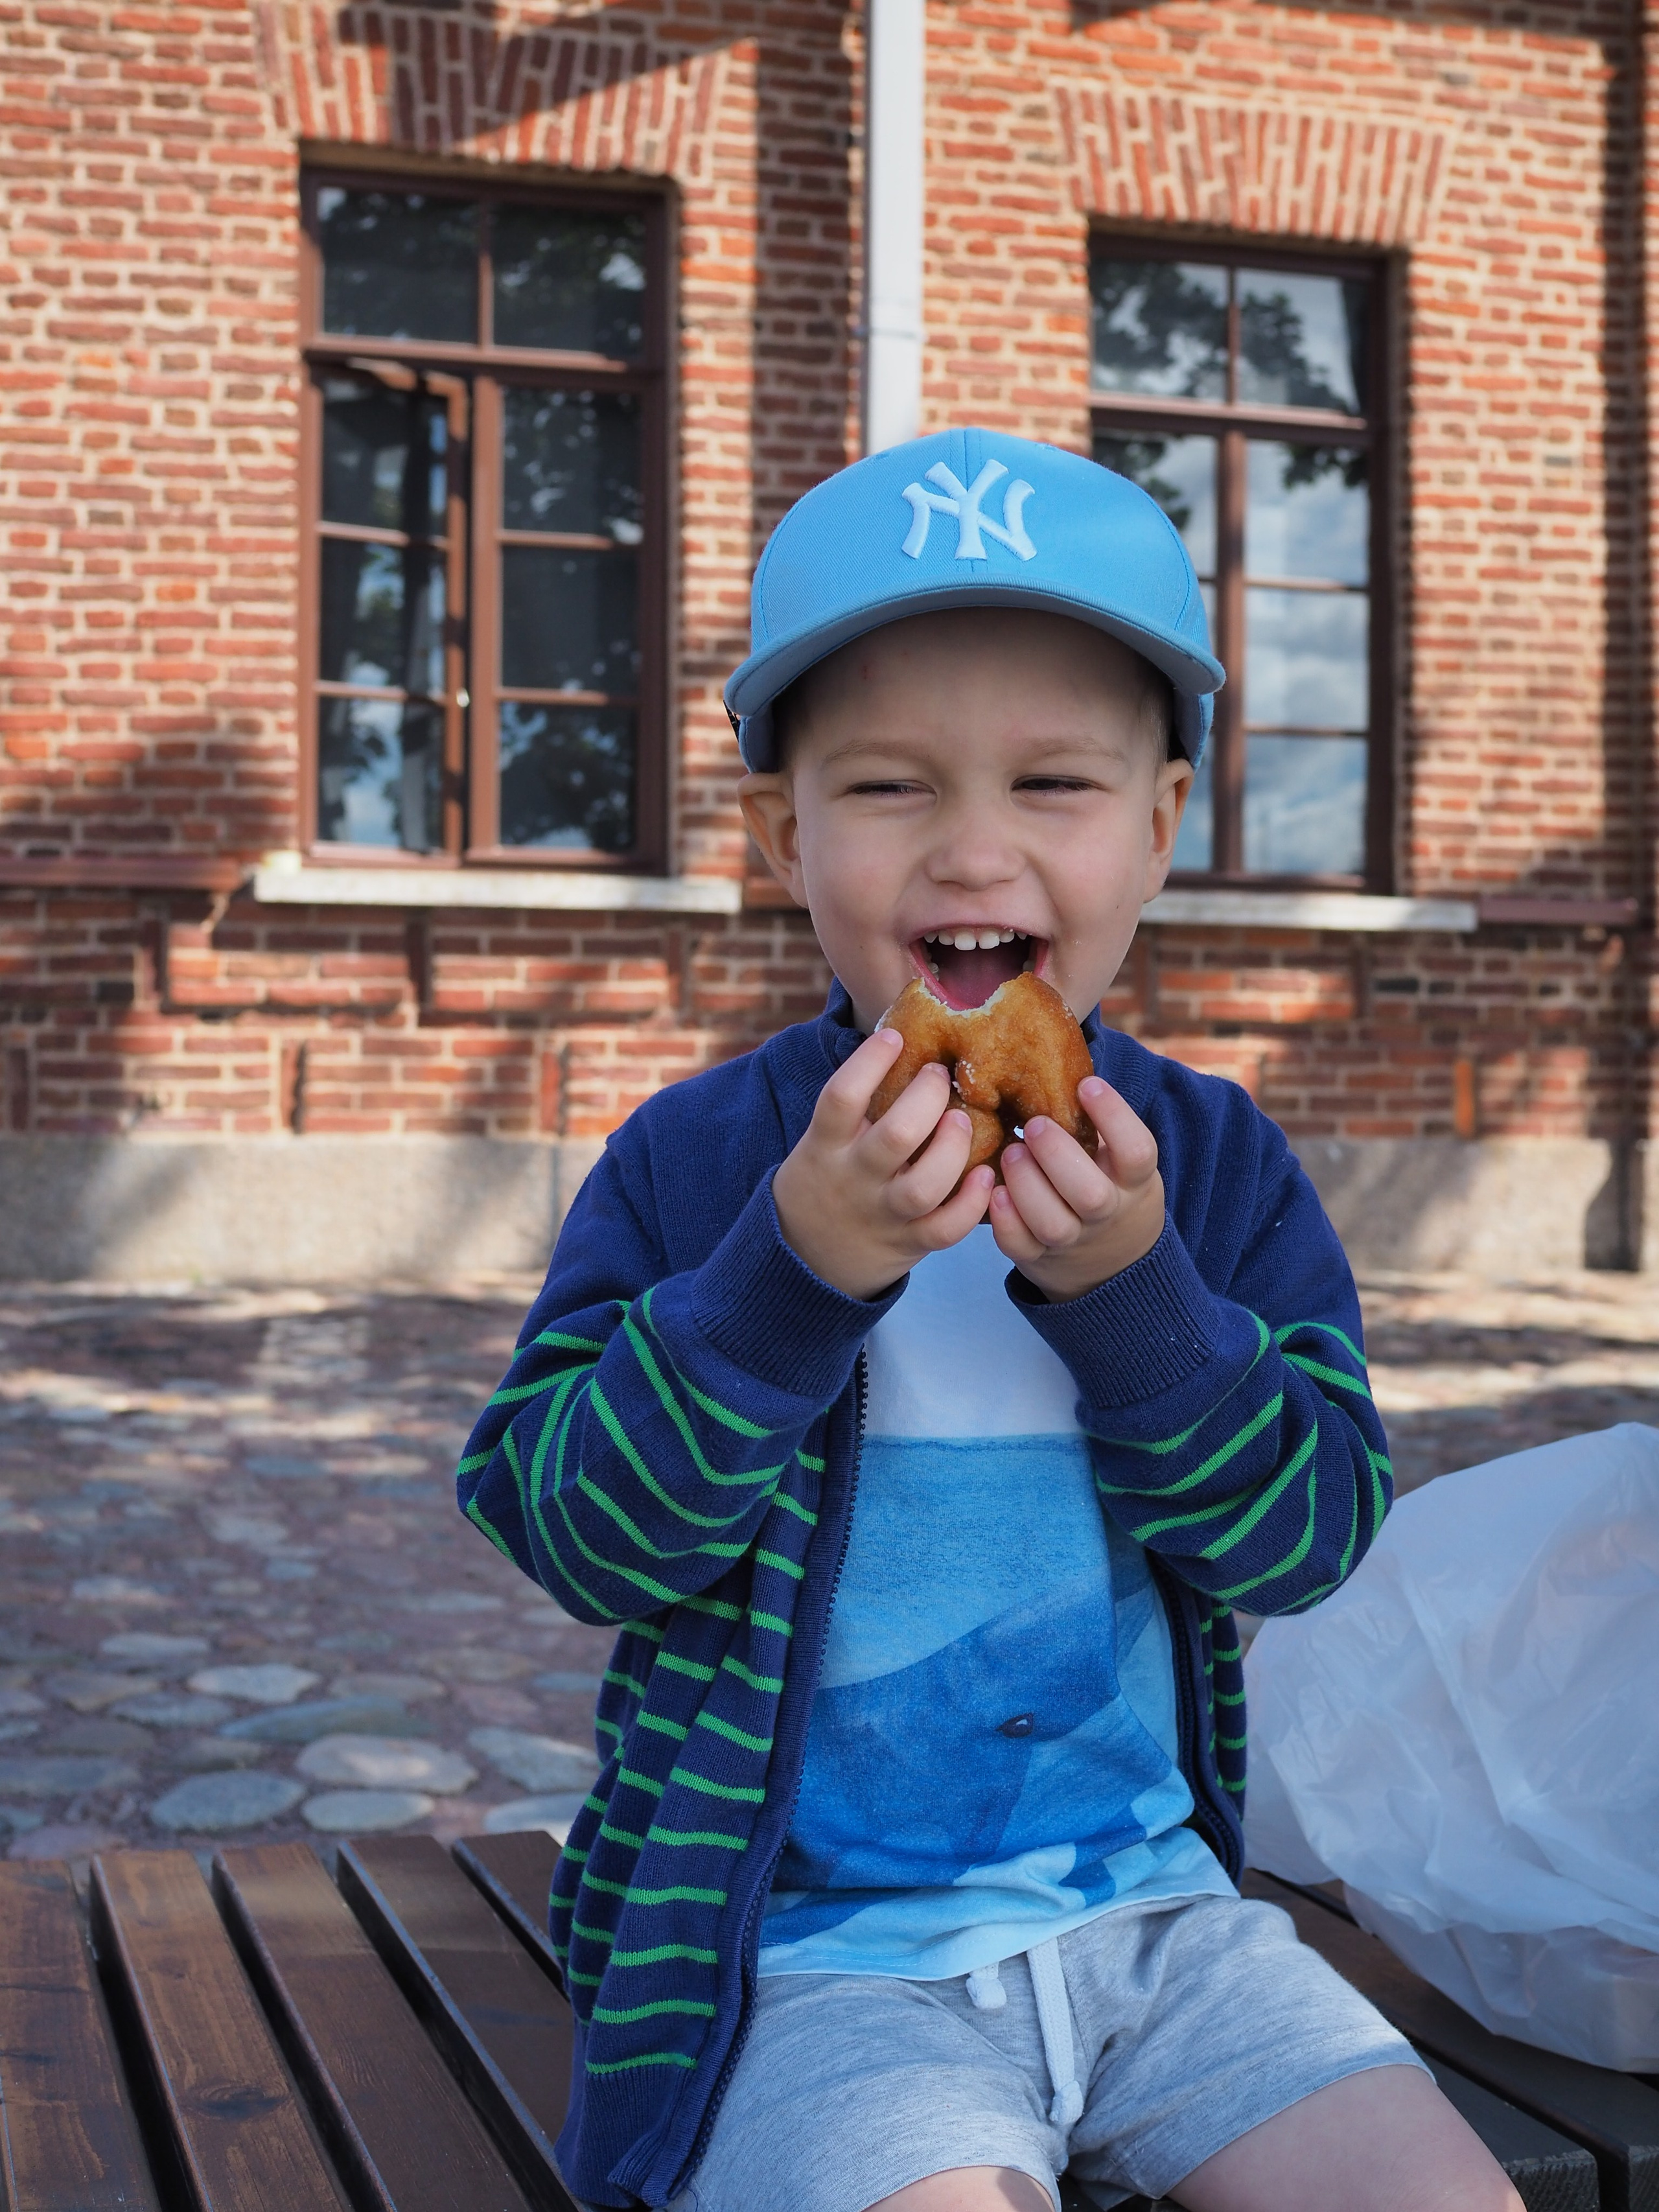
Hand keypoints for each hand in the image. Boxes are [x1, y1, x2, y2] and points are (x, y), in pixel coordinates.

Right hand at [772, 1029, 994, 1299]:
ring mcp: (882, 1214)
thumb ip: (854, 1109)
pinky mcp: (908, 1244)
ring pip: (923, 1186)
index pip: (841, 1097)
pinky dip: (971, 1203)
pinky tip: (986, 1175)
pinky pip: (945, 1229)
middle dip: (927, 1099)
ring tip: (963, 1121)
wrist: (805, 1257)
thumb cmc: (828, 1178)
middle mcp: (853, 1179)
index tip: (894, 1037)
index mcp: (825, 1146)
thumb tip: (901, 1042)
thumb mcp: (822, 1142)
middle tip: (940, 1076)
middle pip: (895, 1136)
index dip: (870, 1062)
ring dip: (952, 1150)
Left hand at [988, 1076, 1163, 1300]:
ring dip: (1027, 1186)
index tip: (1086, 1085)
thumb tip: (1058, 1058)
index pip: (1137, 1151)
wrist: (1111, 1261)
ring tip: (1010, 1152)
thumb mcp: (1120, 1159)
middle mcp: (1107, 1213)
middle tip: (1034, 1126)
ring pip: (1053, 1224)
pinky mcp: (1039, 1259)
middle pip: (1091, 1195)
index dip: (1114, 1117)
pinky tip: (993, 1191)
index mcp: (1133, 1180)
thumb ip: (1098, 1126)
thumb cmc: (1106, 1183)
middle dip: (1058, 1156)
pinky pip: (1021, 1247)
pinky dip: (1005, 1222)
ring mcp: (1073, 1240)